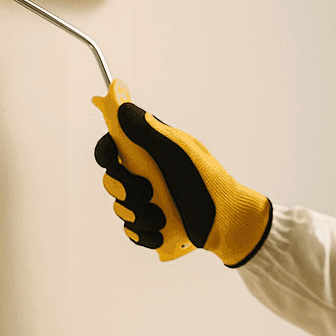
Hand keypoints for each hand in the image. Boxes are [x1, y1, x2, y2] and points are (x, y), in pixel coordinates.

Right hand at [92, 79, 272, 265]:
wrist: (229, 220)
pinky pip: (132, 232)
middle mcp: (145, 176)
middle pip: (110, 180)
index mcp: (148, 153)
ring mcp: (147, 203)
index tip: (111, 159)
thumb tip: (119, 100)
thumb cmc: (209, 180)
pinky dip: (145, 234)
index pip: (111, 148)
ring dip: (139, 214)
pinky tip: (162, 231)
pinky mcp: (152, 228)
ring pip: (120, 209)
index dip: (105, 152)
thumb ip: (148, 128)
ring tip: (163, 216)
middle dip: (124, 188)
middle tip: (147, 190)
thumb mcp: (180, 149)